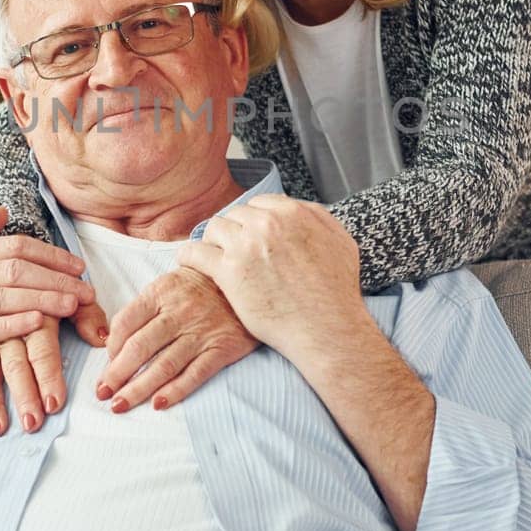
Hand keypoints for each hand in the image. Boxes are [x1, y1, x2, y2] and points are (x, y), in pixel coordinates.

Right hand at [0, 207, 92, 364]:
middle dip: (56, 279)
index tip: (78, 266)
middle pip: (14, 271)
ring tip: (73, 306)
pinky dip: (9, 327)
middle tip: (88, 290)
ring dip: (42, 300)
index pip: (12, 248)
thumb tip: (3, 211)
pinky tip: (35, 325)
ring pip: (2, 298)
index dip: (49, 256)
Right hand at [0, 301, 107, 433]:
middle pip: (15, 364)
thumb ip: (87, 315)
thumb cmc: (39, 284)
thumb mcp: (66, 293)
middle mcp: (7, 327)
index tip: (54, 403)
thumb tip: (100, 339)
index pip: (43, 350)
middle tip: (32, 421)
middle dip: (24, 394)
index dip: (48, 376)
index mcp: (34, 314)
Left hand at [96, 266, 258, 413]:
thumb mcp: (169, 284)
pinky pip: (194, 373)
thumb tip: (114, 341)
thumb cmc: (201, 285)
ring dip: (139, 388)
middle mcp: (179, 312)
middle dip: (117, 374)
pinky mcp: (221, 348)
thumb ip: (144, 309)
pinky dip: (175, 391)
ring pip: (164, 365)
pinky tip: (158, 404)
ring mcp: (201, 332)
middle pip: (140, 347)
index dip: (110, 347)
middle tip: (102, 393)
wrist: (248, 282)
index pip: (126, 322)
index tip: (106, 364)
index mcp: (161, 292)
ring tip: (120, 404)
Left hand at [177, 195, 363, 362]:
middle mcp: (267, 224)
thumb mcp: (341, 242)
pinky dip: (189, 255)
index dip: (254, 220)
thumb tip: (301, 210)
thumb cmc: (336, 292)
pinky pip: (196, 252)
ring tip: (212, 254)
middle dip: (234, 230)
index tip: (249, 233)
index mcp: (293, 213)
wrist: (327, 327)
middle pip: (235, 215)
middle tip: (231, 248)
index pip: (260, 204)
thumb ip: (319, 218)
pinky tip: (189, 261)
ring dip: (212, 240)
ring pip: (214, 228)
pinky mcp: (229, 272)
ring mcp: (246, 247)